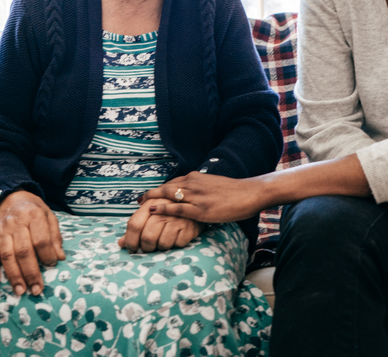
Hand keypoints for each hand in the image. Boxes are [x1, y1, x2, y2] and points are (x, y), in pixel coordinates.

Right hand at [0, 190, 64, 295]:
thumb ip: (55, 236)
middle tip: (37, 289)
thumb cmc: (32, 209)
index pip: (41, 239)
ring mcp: (2, 231)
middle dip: (31, 272)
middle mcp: (16, 224)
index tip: (52, 264)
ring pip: (7, 256)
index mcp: (33, 216)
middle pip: (23, 251)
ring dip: (14, 275)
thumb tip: (60, 257)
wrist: (9, 197)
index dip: (47, 254)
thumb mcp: (49, 215)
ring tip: (21, 291)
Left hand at [118, 202, 202, 252]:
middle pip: (147, 238)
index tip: (131, 248)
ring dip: (160, 247)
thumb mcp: (150, 211)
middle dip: (145, 248)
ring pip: (162, 245)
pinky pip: (177, 245)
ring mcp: (177, 220)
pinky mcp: (189, 228)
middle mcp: (163, 211)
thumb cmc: (166, 208)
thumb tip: (121, 244)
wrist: (192, 201)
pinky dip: (174, 245)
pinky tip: (175, 237)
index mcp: (150, 204)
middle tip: (147, 248)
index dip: (130, 240)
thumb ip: (135, 226)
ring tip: (162, 240)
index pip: (134, 225)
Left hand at [140, 172, 266, 222]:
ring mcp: (196, 196)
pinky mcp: (201, 209)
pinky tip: (152, 211)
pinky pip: (177, 208)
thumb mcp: (212, 185)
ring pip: (167, 196)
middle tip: (138, 201)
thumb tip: (191, 196)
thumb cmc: (233, 191)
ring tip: (139, 207)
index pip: (170, 183)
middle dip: (150, 195)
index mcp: (194, 177)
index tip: (148, 196)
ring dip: (152, 201)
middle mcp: (192, 184)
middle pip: (165, 188)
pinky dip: (163, 209)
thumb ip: (199, 189)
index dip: (158, 190)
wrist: (249, 193)